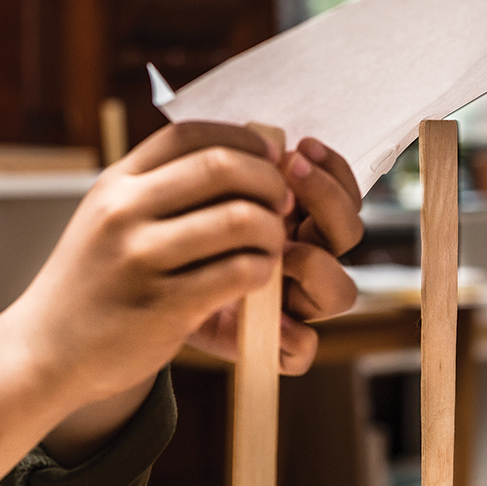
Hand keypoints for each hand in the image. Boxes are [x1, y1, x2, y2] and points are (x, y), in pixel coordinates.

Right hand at [10, 120, 293, 402]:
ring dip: (271, 231)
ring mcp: (142, 259)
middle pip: (221, 166)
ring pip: (240, 219)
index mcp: (115, 184)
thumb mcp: (106, 220)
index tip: (268, 156)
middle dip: (268, 181)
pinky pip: (238, 272)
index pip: (189, 134)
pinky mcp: (165, 306)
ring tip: (271, 246)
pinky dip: (262, 271)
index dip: (241, 138)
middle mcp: (124, 213)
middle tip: (282, 204)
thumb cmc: (92, 285)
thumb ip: (155, 189)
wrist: (46, 352)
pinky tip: (258, 278)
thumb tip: (235, 154)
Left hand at [186, 136, 362, 374]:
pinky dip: (295, 339)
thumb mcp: (197, 198)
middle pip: (348, 233)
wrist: (137, 299)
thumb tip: (259, 134)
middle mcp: (304, 260)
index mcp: (297, 223)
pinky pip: (303, 351)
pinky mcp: (272, 344)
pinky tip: (275, 324)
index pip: (340, 194)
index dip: (332, 171)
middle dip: (327, 198)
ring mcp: (294, 304)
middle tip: (291, 173)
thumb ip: (229, 170)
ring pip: (342, 291)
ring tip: (282, 252)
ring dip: (317, 265)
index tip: (300, 145)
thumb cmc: (175, 240)